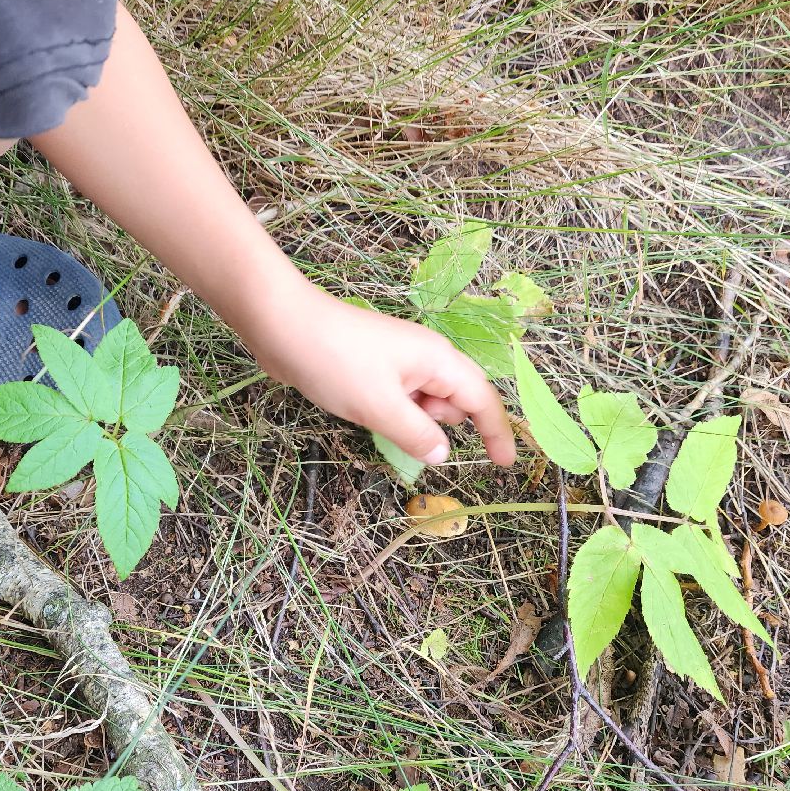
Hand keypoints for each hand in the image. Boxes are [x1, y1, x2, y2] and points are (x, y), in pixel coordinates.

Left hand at [243, 286, 516, 465]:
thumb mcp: (380, 407)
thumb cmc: (336, 362)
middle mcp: (426, 357)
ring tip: (375, 414)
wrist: (283, 325)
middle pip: (456, 400)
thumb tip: (442, 454)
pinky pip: (400, 399)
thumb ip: (417, 434)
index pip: (482, 400)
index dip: (497, 433)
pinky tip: (367, 413)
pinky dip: (394, 413)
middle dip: (441, 423)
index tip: (506, 465)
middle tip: (399, 425)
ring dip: (413, 420)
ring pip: (425, 402)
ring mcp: (399, 361)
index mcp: (438, 360)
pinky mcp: (374, 368)